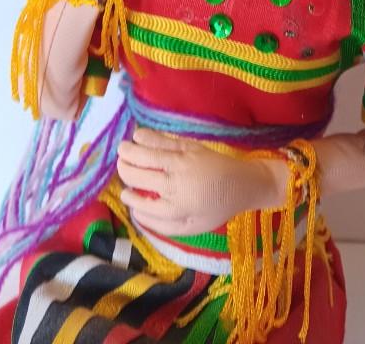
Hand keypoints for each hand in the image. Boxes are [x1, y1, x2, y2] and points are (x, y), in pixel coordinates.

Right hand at [116, 128, 287, 235]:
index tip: (125, 193)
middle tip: (122, 167)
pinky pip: (161, 140)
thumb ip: (163, 225)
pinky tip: (137, 136)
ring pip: (146, 156)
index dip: (129, 197)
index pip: (141, 203)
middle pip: (138, 176)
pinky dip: (145, 137)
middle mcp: (175, 186)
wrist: (242, 184)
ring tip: (122, 150)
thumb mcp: (192, 227)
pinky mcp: (188, 147)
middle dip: (124, 171)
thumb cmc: (216, 207)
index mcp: (176, 210)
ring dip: (128, 152)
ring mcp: (181, 163)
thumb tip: (136, 212)